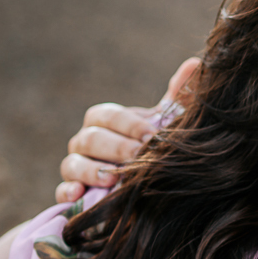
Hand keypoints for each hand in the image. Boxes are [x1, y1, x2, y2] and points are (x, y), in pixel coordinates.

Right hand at [55, 57, 200, 202]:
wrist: (142, 182)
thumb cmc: (150, 146)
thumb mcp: (164, 124)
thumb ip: (177, 97)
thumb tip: (196, 64)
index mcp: (104, 121)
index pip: (106, 115)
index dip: (128, 124)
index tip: (152, 134)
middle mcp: (84, 141)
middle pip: (89, 138)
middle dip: (115, 147)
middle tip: (138, 156)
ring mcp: (75, 167)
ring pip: (72, 164)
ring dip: (92, 171)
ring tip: (113, 178)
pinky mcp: (70, 193)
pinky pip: (61, 192)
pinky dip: (67, 193)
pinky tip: (80, 195)